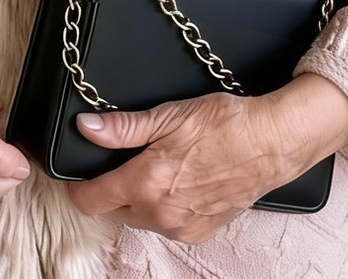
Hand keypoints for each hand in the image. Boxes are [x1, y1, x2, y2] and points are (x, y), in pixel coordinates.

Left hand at [64, 74, 347, 243]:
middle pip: (117, 208)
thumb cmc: (222, 124)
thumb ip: (123, 127)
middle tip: (130, 160)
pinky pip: (168, 224)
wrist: (269, 143)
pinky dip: (167, 207)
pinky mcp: (199, 232)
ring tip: (163, 167)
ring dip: (142, 198)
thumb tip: (86, 127)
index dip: (78, 187)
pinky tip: (182, 182)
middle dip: (115, 188)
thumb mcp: (168, 116)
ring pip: (143, 217)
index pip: (92, 199)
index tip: (77, 176)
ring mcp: (180, 227)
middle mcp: (159, 213)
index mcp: (145, 183)